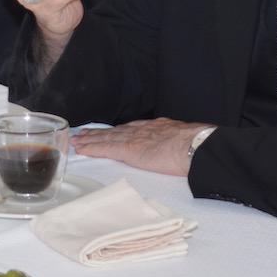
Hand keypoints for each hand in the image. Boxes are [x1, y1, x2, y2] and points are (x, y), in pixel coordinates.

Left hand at [72, 118, 214, 176]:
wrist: (196, 147)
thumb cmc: (198, 146)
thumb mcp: (187, 137)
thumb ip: (178, 142)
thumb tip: (183, 149)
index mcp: (158, 127)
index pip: (133, 128)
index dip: (119, 130)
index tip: (111, 131)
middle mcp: (143, 129)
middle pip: (116, 130)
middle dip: (100, 132)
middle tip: (85, 133)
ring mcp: (135, 138)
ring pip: (107, 137)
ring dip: (91, 139)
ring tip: (78, 140)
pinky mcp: (128, 149)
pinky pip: (106, 148)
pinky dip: (92, 148)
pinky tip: (81, 149)